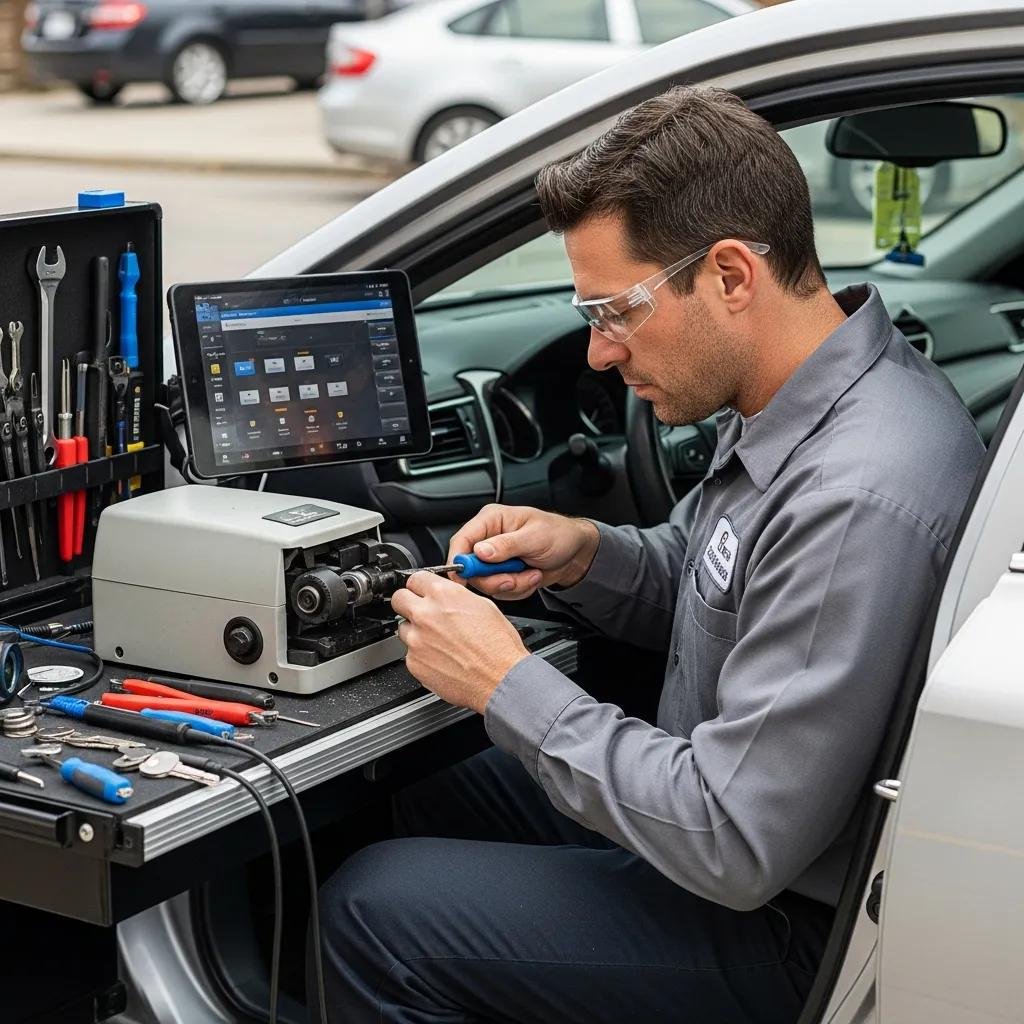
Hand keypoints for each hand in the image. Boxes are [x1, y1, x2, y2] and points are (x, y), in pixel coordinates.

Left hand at [391, 571, 528, 712]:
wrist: (501, 679)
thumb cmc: (498, 646)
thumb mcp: (484, 606)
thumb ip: (456, 596)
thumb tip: (447, 596)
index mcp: (443, 595)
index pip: (415, 578)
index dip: (421, 585)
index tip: (422, 591)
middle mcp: (425, 615)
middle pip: (398, 599)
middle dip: (409, 603)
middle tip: (422, 612)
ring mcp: (416, 640)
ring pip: (403, 628)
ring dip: (416, 631)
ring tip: (438, 641)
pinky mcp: (414, 663)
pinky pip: (410, 653)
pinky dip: (422, 654)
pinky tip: (441, 657)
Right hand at [447, 504, 599, 600]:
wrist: (575, 553)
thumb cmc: (559, 534)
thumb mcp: (534, 537)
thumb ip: (506, 545)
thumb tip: (480, 551)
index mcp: (492, 521)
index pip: (462, 540)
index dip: (458, 561)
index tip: (462, 578)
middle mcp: (489, 539)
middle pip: (471, 568)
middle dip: (494, 579)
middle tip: (514, 577)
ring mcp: (495, 559)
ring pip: (486, 583)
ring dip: (512, 584)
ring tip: (530, 573)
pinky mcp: (502, 574)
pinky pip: (500, 591)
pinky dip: (518, 590)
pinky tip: (531, 576)